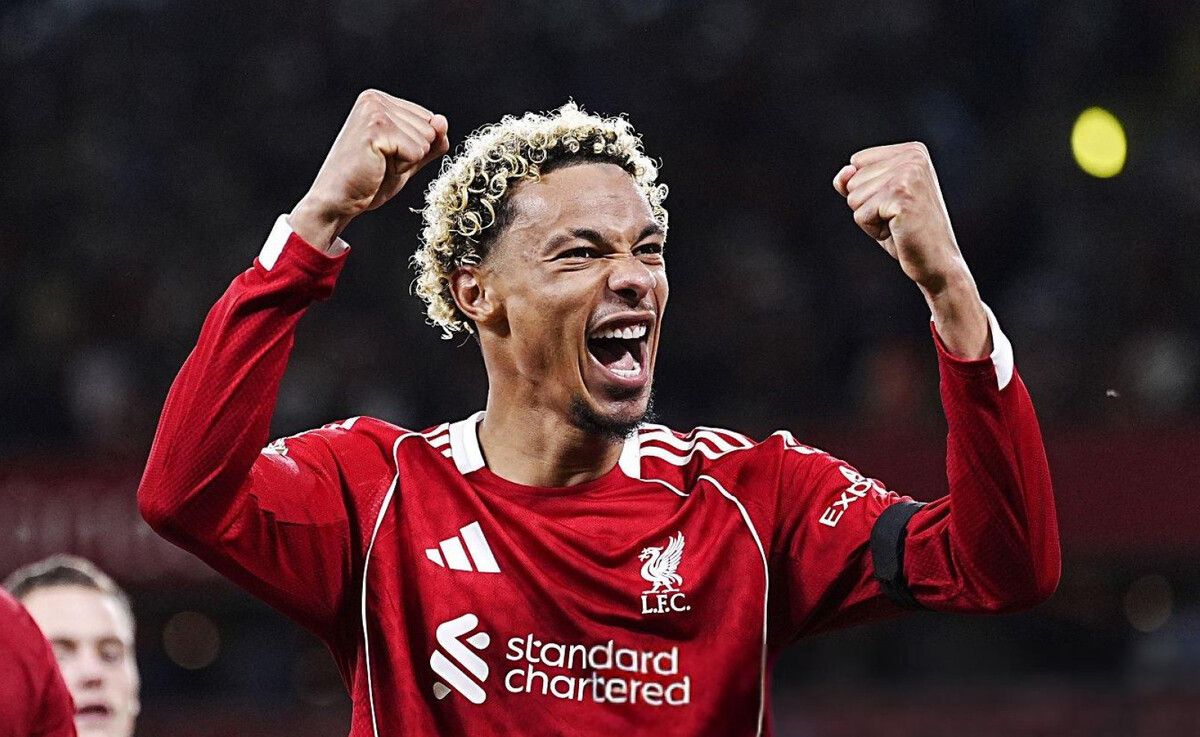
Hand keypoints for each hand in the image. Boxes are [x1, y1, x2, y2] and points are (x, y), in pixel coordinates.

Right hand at [291, 90, 449, 251]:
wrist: (339, 201)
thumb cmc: (369, 180)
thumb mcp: (409, 158)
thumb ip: (431, 141)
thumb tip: (443, 122)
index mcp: (380, 101)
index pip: (429, 120)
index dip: (416, 146)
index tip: (388, 155)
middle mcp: (375, 99)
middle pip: (430, 128)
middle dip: (412, 154)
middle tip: (381, 163)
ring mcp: (374, 111)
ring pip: (425, 139)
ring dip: (406, 161)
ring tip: (378, 165)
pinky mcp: (376, 128)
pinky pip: (416, 151)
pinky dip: (402, 167)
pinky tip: (378, 167)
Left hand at [832, 142, 967, 293]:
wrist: (937, 261)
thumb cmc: (906, 232)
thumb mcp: (876, 200)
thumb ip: (854, 181)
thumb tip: (843, 173)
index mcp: (912, 151)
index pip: (857, 162)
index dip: (867, 189)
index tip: (895, 202)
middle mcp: (912, 156)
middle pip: (853, 179)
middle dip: (867, 205)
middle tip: (898, 217)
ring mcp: (908, 174)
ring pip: (854, 197)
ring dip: (870, 218)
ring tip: (898, 223)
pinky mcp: (901, 196)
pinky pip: (860, 214)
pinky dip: (873, 230)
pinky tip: (897, 231)